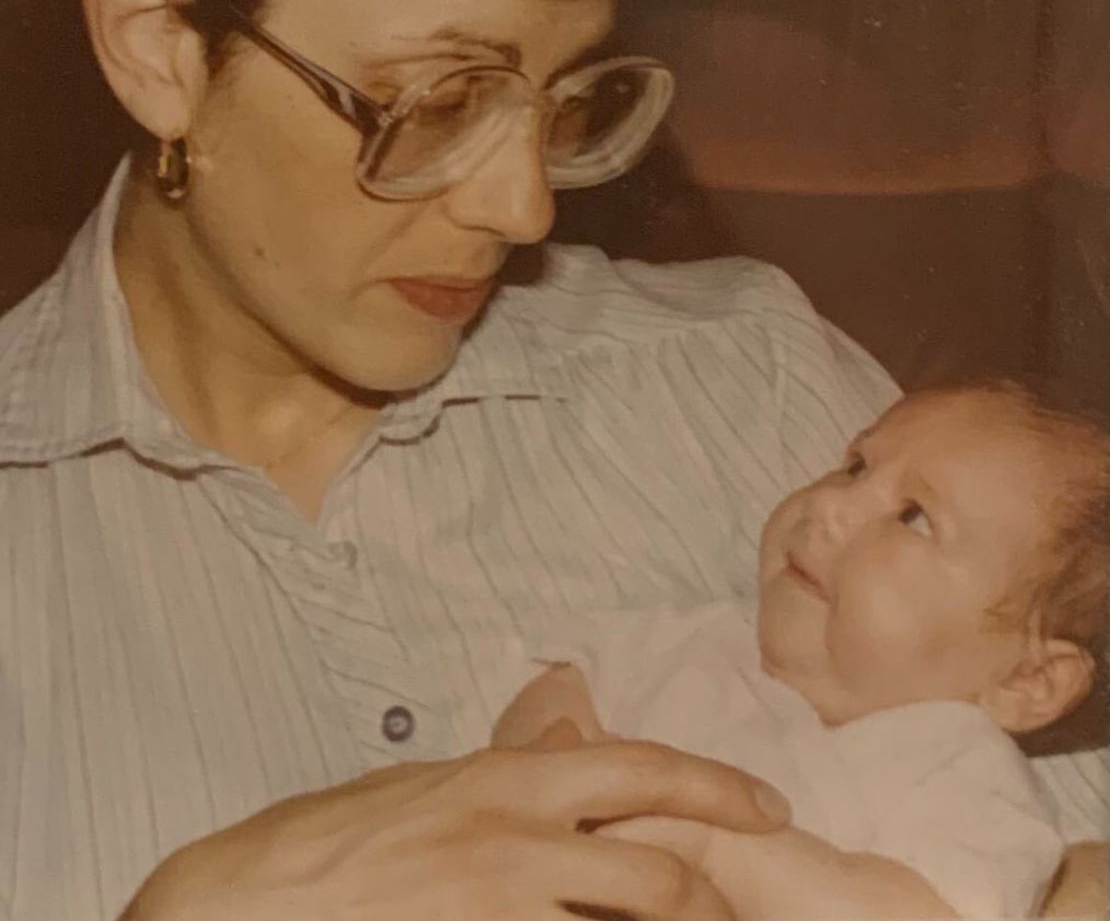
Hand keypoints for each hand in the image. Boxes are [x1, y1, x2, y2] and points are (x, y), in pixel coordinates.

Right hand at [121, 733, 790, 920]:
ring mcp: (501, 904)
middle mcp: (517, 837)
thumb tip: (572, 740)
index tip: (767, 806)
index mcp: (508, 778)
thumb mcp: (431, 781)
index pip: (642, 766)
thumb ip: (510, 767)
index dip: (718, 785)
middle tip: (731, 911)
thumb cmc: (335, 838)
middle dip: (713, 898)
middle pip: (661, 870)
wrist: (246, 901)